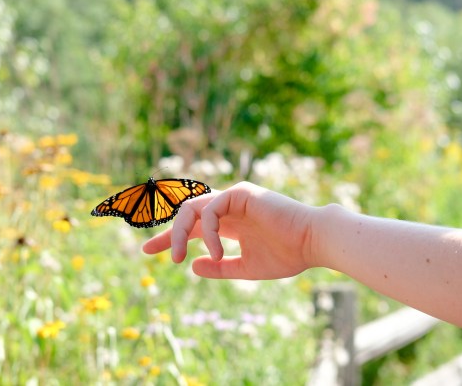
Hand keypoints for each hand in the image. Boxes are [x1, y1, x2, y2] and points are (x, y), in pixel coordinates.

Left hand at [142, 181, 316, 279]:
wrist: (312, 243)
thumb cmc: (287, 255)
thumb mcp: (246, 268)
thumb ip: (220, 267)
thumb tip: (192, 266)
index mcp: (230, 224)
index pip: (193, 228)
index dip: (170, 238)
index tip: (149, 253)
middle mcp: (229, 208)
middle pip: (186, 215)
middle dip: (165, 232)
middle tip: (149, 252)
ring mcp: (234, 198)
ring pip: (192, 209)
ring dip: (178, 233)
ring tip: (176, 258)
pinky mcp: (240, 192)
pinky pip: (211, 210)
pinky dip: (207, 232)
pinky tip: (216, 252)